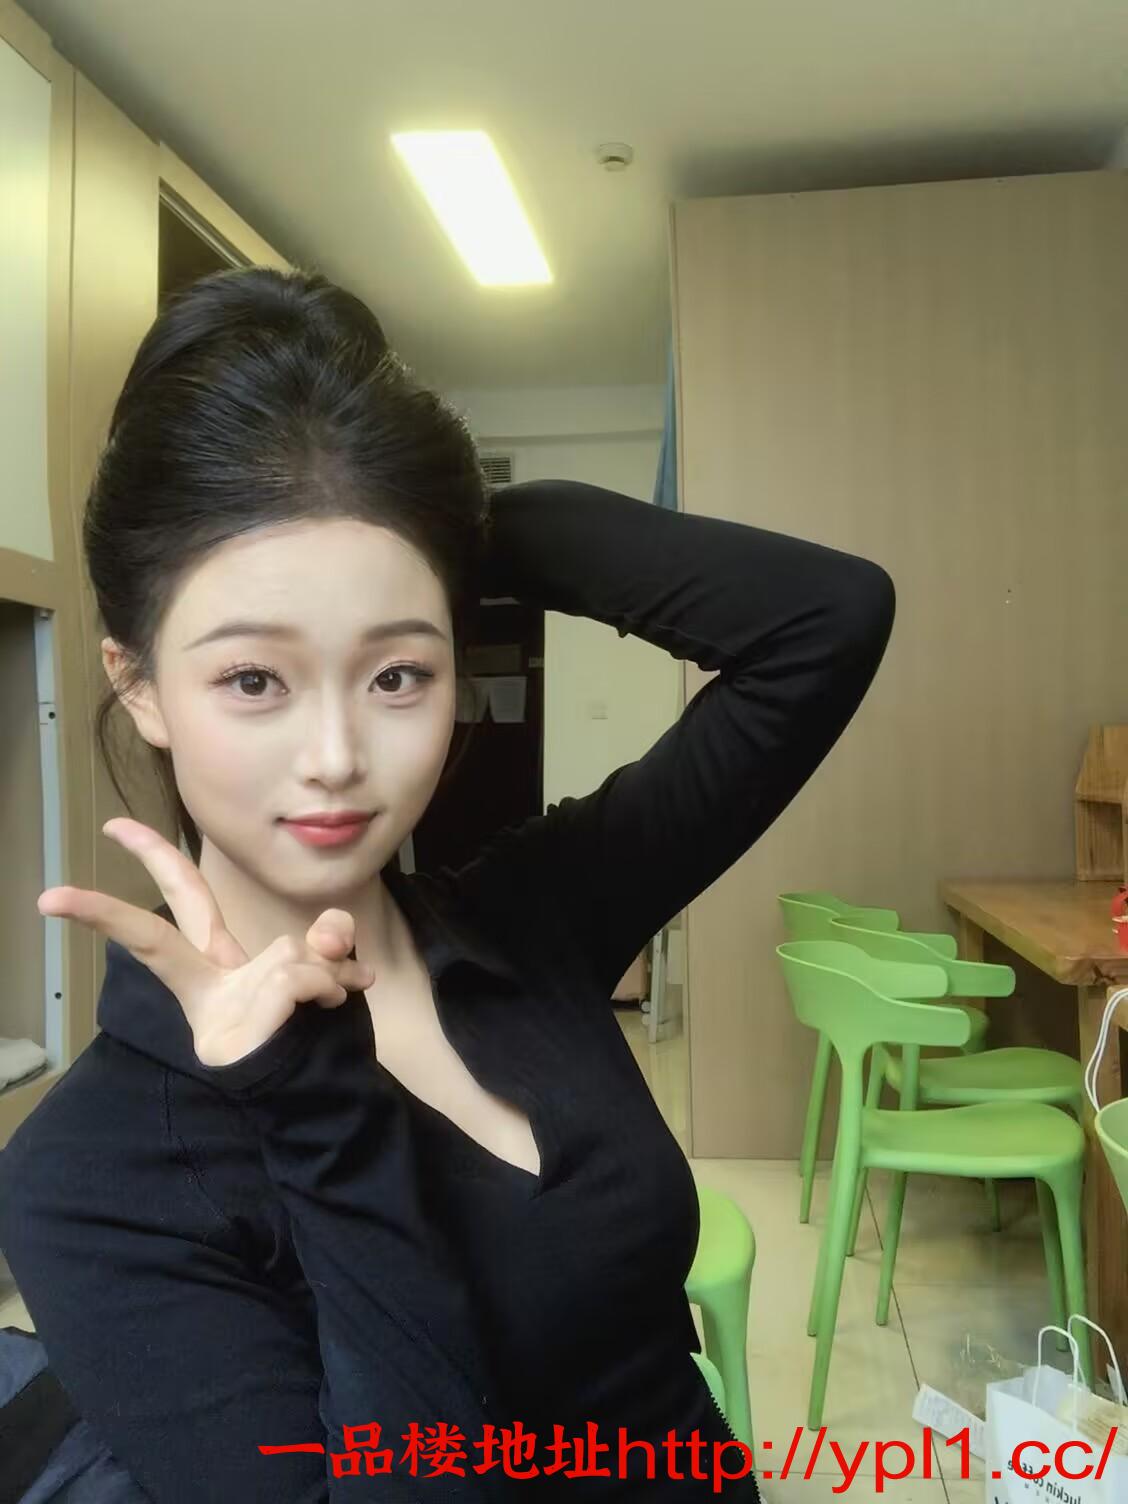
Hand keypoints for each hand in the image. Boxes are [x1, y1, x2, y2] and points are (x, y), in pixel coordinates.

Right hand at [37, 818, 375, 1067]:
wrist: (321, 1103)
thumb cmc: (308, 1040)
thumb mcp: (323, 979)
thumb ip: (325, 945)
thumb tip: (331, 927)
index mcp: (216, 968)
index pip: (185, 904)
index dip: (156, 862)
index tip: (114, 826)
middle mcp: (208, 986)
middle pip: (162, 927)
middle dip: (146, 871)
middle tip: (110, 824)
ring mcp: (218, 1013)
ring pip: (286, 950)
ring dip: (327, 967)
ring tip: (330, 999)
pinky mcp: (239, 1031)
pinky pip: (299, 977)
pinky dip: (331, 984)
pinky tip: (329, 1007)